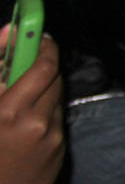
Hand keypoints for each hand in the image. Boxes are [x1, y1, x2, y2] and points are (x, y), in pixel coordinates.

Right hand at [0, 33, 64, 183]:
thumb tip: (6, 36)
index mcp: (5, 112)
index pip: (39, 65)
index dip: (39, 43)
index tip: (35, 32)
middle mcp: (34, 122)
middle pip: (53, 76)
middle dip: (41, 63)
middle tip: (26, 58)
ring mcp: (51, 138)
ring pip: (56, 96)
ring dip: (42, 88)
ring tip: (18, 95)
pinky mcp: (60, 151)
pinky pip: (55, 119)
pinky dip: (43, 112)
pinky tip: (22, 123)